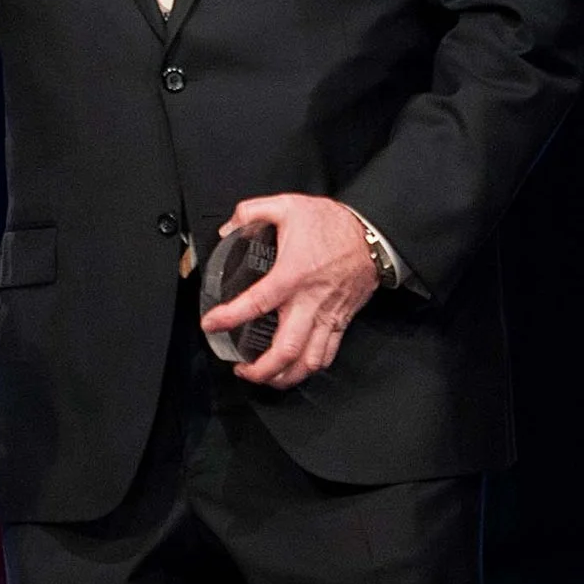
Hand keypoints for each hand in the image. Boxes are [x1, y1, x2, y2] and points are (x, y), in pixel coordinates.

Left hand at [198, 194, 381, 389]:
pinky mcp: (341, 321)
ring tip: (266, 378)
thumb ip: (252, 212)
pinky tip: (295, 369)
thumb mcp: (287, 205)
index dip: (229, 317)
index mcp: (292, 275)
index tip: (211, 324)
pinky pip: (327, 354)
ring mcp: (327, 316)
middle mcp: (310, 302)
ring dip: (285, 377)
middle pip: (285, 350)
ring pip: (308, 361)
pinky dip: (310, 368)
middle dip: (261, 370)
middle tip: (241, 370)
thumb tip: (228, 226)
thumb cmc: (333, 223)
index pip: (256, 304)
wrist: (372, 235)